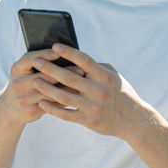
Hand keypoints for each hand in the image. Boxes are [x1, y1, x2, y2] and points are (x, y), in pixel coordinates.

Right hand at [0, 49, 83, 126]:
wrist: (9, 109)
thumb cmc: (24, 84)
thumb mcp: (24, 72)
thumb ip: (38, 64)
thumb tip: (64, 54)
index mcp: (17, 69)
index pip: (30, 59)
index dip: (44, 54)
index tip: (59, 51)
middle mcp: (18, 84)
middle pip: (43, 76)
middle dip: (64, 72)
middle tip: (81, 70)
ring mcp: (23, 99)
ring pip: (50, 93)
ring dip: (68, 88)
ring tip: (82, 84)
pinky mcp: (30, 111)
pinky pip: (51, 105)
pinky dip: (64, 100)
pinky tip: (76, 97)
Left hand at [30, 44, 156, 140]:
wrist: (133, 120)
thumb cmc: (121, 93)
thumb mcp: (113, 76)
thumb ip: (95, 67)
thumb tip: (74, 57)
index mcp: (105, 76)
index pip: (84, 61)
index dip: (69, 52)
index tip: (54, 46)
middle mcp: (99, 90)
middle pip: (69, 77)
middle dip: (50, 69)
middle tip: (36, 62)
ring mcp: (93, 107)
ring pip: (64, 96)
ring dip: (47, 88)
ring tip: (34, 81)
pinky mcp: (89, 120)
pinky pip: (66, 114)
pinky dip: (52, 109)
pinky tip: (42, 103)